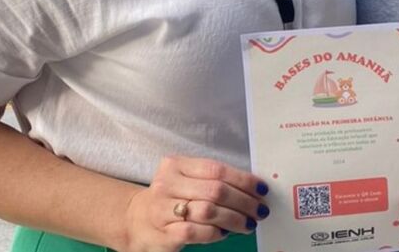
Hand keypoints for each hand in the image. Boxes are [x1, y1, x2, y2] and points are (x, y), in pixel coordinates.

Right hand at [120, 155, 269, 251]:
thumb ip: (213, 180)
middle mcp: (167, 184)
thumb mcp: (187, 181)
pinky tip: (224, 233)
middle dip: (244, 202)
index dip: (243, 180)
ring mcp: (163, 209)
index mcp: (176, 165)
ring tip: (248, 224)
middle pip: (215, 190)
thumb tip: (253, 188)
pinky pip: (196, 232)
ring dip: (234, 219)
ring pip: (208, 211)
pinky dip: (215, 233)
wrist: (137, 221)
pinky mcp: (164, 233)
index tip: (262, 189)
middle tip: (260, 210)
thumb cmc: (171, 199)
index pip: (216, 169)